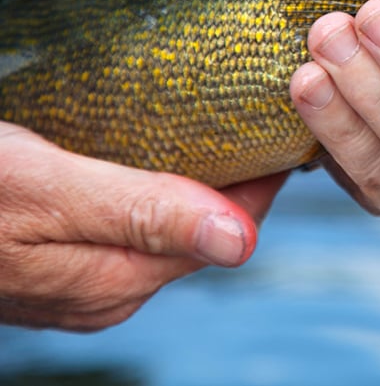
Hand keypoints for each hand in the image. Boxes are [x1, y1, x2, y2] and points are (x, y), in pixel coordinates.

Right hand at [0, 122, 285, 330]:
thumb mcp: (53, 191)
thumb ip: (143, 215)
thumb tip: (240, 241)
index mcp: (117, 281)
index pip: (229, 231)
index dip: (264, 181)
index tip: (289, 133)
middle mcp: (106, 293)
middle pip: (205, 232)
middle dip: (240, 181)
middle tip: (267, 122)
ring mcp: (82, 284)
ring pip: (170, 230)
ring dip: (201, 185)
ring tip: (226, 132)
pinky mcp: (60, 264)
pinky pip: (135, 228)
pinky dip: (160, 191)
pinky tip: (160, 158)